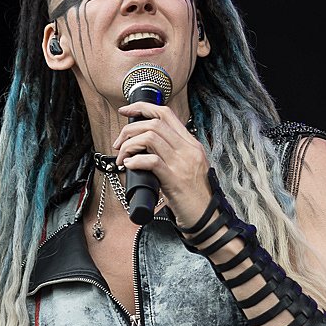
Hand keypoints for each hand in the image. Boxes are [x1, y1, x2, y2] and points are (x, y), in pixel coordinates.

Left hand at [112, 103, 211, 227]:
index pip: (166, 113)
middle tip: (118, 144)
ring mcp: (182, 164)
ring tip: (122, 158)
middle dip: (129, 129)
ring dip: (129, 145)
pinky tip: (129, 166)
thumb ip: (173, 154)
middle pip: (154, 123)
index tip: (125, 110)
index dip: (142, 107)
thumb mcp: (188, 168)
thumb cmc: (195, 197)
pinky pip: (151, 161)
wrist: (207, 218)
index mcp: (191, 144)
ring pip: (150, 138)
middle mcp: (188, 150)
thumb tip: (145, 147)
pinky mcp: (175, 180)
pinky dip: (135, 160)